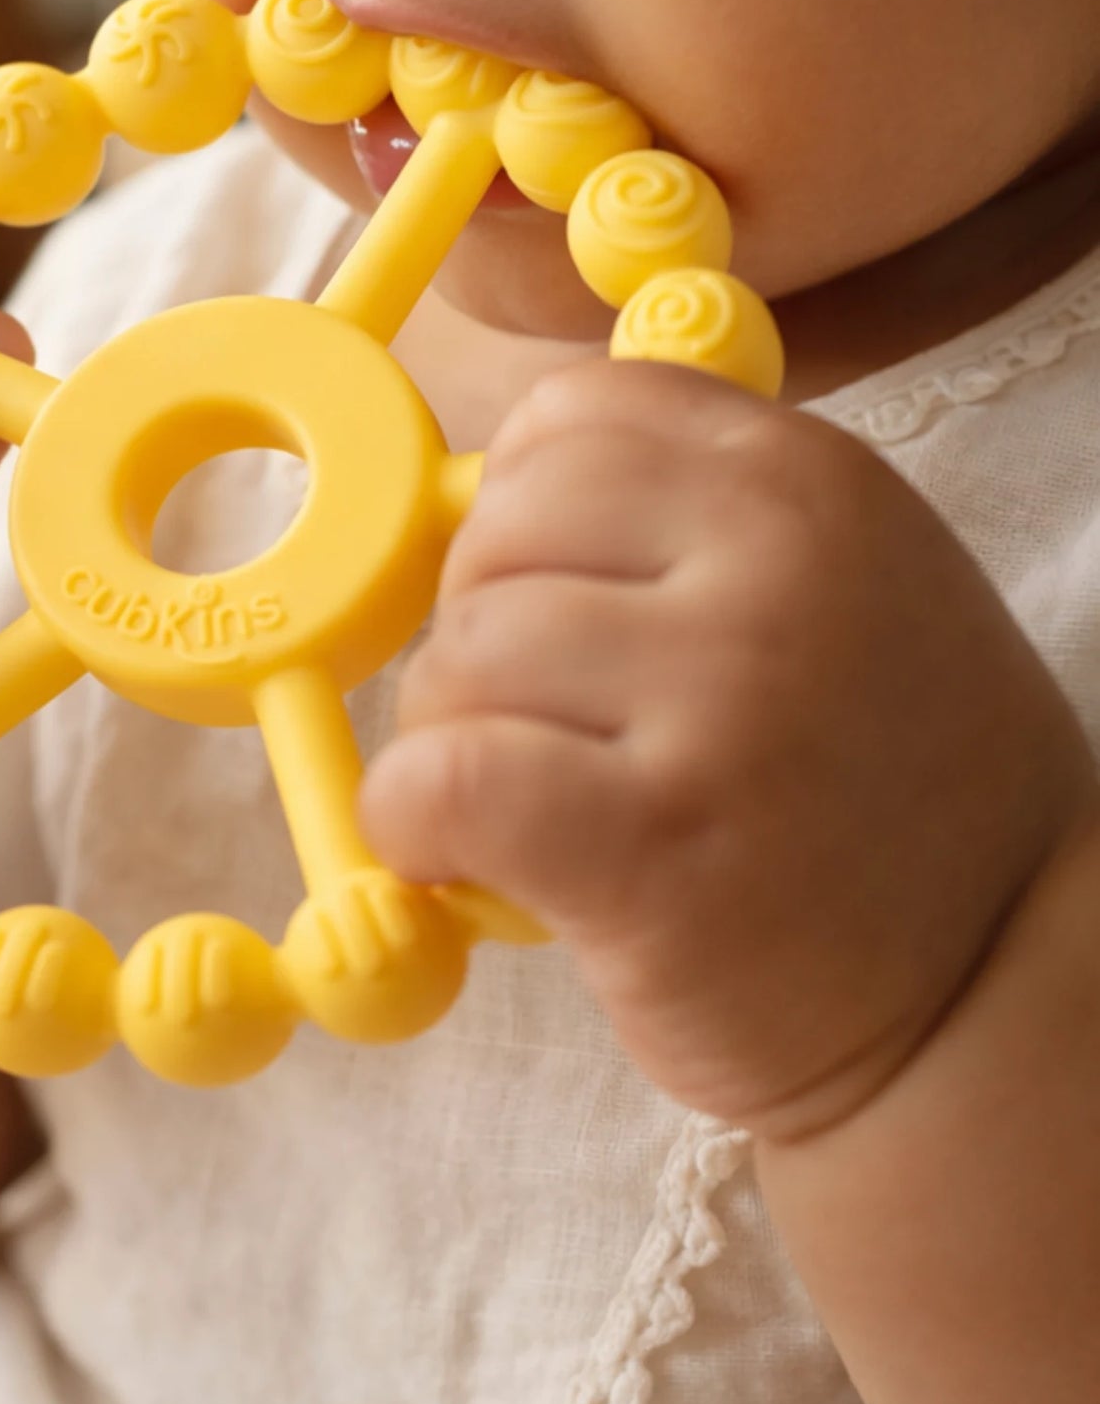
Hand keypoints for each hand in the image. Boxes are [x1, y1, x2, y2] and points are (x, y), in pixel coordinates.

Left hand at [362, 360, 1095, 1139]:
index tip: (541, 603)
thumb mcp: (843, 589)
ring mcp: (720, 703)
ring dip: (446, 743)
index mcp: (805, 481)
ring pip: (457, 662)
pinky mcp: (652, 844)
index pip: (563, 417)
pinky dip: (411, 822)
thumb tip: (485, 494)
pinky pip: (446, 780)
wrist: (993, 986)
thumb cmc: (886, 792)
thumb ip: (687, 522)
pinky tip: (452, 858)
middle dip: (472, 639)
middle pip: (491, 542)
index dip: (513, 518)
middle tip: (530, 730)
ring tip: (518, 813)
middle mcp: (772, 568)